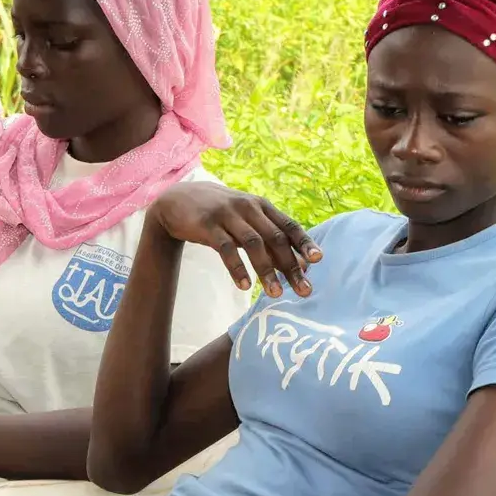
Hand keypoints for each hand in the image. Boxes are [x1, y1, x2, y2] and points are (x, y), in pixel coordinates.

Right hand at [149, 180, 317, 296]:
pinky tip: (245, 286)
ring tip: (275, 294)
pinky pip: (225, 248)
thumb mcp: (247, 220)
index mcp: (261, 206)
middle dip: (291, 265)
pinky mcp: (207, 224)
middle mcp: (247, 207)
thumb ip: (271, 238)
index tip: (318, 261)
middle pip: (275, 238)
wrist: (176, 201)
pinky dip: (237, 267)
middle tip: (304, 291)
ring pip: (252, 243)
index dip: (304, 242)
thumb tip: (303, 264)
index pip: (288, 225)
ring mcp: (227, 214)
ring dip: (266, 270)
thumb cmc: (220, 215)